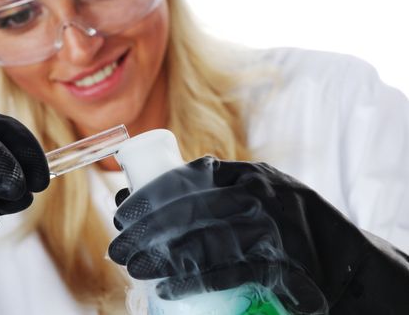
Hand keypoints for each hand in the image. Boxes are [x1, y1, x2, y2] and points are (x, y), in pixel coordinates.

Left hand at [109, 157, 408, 313]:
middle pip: (190, 211)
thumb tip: (137, 191)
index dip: (151, 196)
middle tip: (119, 248)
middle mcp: (259, 196)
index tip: (123, 212)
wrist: (342, 258)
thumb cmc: (283, 225)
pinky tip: (165, 287)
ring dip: (162, 256)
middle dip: (147, 230)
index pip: (189, 179)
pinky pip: (229, 271)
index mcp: (248, 175)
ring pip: (205, 240)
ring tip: (133, 267)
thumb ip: (209, 192)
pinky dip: (193, 279)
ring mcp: (272, 229)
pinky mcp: (282, 264)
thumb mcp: (251, 196)